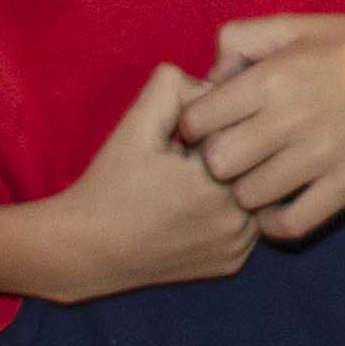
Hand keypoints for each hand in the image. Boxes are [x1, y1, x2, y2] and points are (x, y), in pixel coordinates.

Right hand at [0, 57, 258, 299]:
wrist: (88, 250)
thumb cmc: (111, 183)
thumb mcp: (136, 123)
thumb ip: (174, 86)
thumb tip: (216, 82)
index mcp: (216, 178)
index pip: (241, 130)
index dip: (212, 130)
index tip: (186, 141)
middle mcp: (236, 217)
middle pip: (253, 164)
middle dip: (228, 155)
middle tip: (185, 167)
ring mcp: (237, 245)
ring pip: (257, 195)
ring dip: (233, 185)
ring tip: (189, 189)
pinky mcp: (232, 263)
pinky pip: (247, 226)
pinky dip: (230, 214)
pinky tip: (194, 212)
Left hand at [180, 13, 344, 237]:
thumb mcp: (295, 25)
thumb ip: (241, 38)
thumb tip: (209, 78)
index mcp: (273, 78)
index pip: (197, 120)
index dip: (193, 123)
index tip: (207, 123)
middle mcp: (291, 120)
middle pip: (216, 163)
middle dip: (214, 157)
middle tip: (231, 150)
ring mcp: (320, 158)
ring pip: (248, 196)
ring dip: (244, 188)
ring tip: (255, 174)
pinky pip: (291, 224)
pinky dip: (273, 223)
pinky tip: (274, 205)